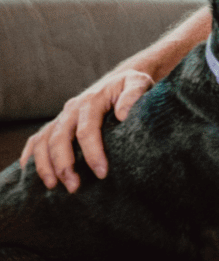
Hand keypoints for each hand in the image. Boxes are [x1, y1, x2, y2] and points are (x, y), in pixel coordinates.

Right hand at [19, 69, 154, 192]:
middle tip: (74, 187)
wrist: (119, 81)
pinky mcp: (57, 124)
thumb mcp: (138, 83)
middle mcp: (71, 109)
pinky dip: (30, 157)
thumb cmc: (130, 86)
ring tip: (54, 186)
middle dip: (64, 165)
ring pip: (43, 141)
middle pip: (59, 139)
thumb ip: (134, 94)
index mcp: (91, 101)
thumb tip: (122, 114)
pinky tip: (30, 174)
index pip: (87, 130)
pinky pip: (36, 140)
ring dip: (45, 165)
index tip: (102, 173)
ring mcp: (62, 117)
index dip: (92, 153)